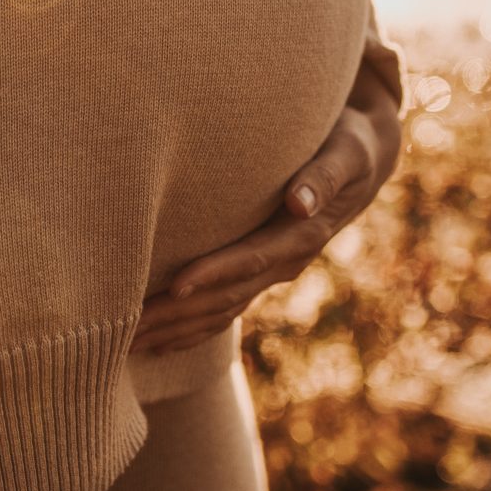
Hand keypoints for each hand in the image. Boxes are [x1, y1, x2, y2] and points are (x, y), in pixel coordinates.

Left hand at [128, 49, 405, 354]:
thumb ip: (324, 175)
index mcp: (302, 235)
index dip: (215, 272)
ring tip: (128, 345)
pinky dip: (191, 331)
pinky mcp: (262, 272)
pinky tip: (159, 344)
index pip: (251, 258)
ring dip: (176, 330)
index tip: (177, 286)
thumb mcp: (347, 153)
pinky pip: (225, 310)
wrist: (361, 161)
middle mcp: (286, 262)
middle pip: (226, 296)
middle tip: (130, 329)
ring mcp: (273, 273)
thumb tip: (300, 202)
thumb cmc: (348, 145)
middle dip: (179, 314)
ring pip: (220, 310)